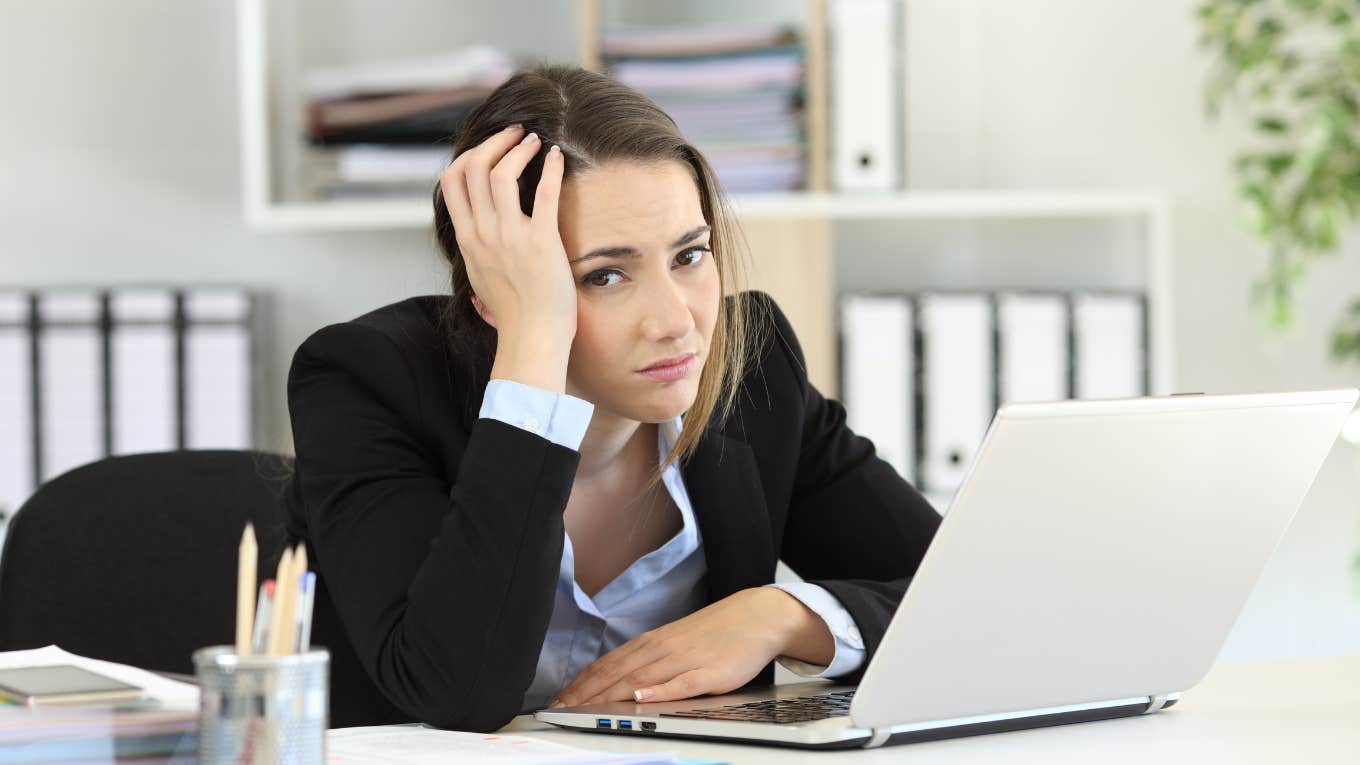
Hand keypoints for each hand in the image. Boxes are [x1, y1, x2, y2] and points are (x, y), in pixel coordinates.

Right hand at [439, 124, 575, 341]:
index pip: (451, 181)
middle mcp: (483, 234)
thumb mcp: (481, 276)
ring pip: (501, 174)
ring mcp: (510, 238)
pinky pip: (543, 193)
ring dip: (518, 149)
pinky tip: (556, 157)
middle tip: (516, 134)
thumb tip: (472, 233)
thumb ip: (475, 249)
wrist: (532, 338)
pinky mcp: (541, 243)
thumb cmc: (513, 312)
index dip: (468, 154)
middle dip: (494, 142)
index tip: (489, 148)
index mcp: (467, 239)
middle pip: (473, 168)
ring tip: (535, 142)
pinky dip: (549, 168)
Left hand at [548, 587, 834, 707]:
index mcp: (652, 643)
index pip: (608, 664)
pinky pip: (680, 684)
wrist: (756, 617)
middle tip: (561, 709)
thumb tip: (616, 680)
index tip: (559, 699)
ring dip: (609, 694)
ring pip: (639, 679)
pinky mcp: (709, 673)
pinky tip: (641, 697)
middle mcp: (662, 650)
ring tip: (585, 708)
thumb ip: (648, 661)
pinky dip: (658, 691)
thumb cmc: (715, 634)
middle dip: (586, 693)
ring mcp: (684, 661)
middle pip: (616, 673)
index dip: (581, 682)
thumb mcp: (675, 644)